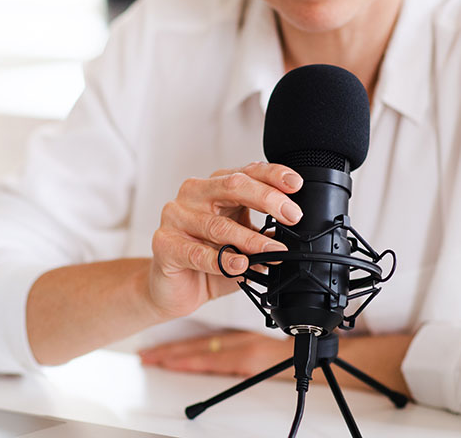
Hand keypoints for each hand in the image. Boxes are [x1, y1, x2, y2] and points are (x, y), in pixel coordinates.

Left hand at [140, 331, 414, 398]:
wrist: (331, 351)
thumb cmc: (311, 344)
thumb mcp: (280, 343)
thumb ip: (259, 345)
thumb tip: (241, 348)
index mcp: (248, 339)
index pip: (209, 341)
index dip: (182, 345)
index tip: (160, 348)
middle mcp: (242, 343)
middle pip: (199, 346)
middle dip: (172, 351)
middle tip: (146, 354)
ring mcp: (245, 352)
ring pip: (203, 352)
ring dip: (177, 356)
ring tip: (154, 358)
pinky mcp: (250, 360)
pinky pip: (216, 361)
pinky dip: (195, 361)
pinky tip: (180, 363)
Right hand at [147, 162, 302, 318]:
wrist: (175, 288)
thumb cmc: (209, 259)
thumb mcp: (242, 242)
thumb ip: (263, 233)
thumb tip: (293, 234)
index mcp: (215, 186)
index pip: (246, 172)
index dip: (273, 175)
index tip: (296, 185)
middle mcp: (194, 195)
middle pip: (233, 186)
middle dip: (267, 199)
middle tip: (292, 215)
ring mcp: (176, 217)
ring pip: (219, 224)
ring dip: (251, 240)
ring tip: (274, 252)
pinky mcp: (164, 244)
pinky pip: (196, 252)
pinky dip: (222, 261)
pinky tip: (239, 266)